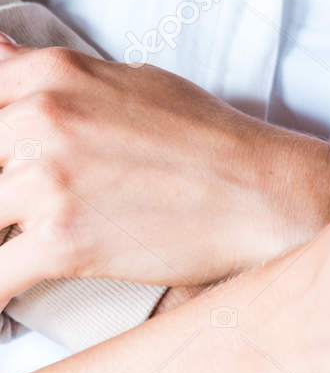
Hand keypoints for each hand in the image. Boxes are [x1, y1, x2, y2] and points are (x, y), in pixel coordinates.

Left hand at [0, 38, 329, 301]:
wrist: (260, 192)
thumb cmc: (202, 138)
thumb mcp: (127, 78)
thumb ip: (50, 73)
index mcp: (52, 74)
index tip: (1, 165)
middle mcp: (41, 117)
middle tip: (16, 210)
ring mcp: (48, 179)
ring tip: (21, 246)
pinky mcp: (61, 241)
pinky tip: (6, 299)